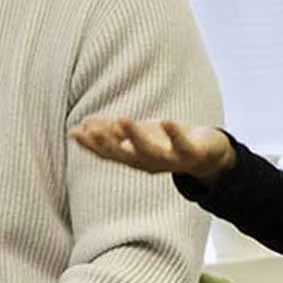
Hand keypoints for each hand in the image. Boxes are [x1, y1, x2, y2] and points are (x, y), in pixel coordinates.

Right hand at [70, 116, 234, 185]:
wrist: (208, 155)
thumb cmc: (167, 142)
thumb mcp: (137, 134)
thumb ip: (111, 130)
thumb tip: (79, 125)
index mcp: (134, 158)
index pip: (107, 153)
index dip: (90, 145)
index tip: (74, 132)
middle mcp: (148, 163)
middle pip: (124, 156)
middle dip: (107, 144)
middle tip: (90, 130)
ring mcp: (170, 161)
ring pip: (150, 152)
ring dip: (135, 137)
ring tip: (122, 119)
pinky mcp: (191, 155)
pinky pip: (182, 145)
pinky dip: (174, 134)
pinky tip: (165, 121)